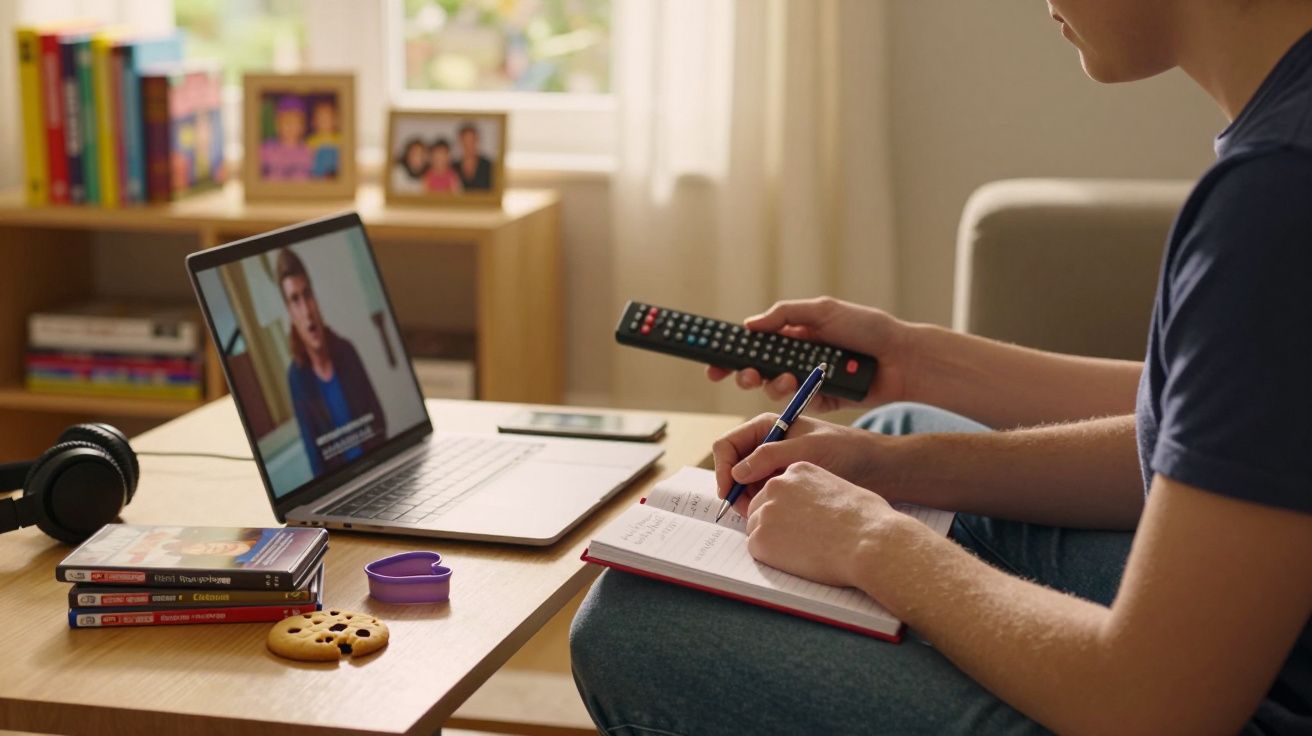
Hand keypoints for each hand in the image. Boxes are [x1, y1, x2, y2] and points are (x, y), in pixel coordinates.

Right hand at [706, 297, 914, 411]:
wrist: (900, 358)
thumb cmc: (866, 328)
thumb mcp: (823, 310)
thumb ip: (784, 315)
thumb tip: (750, 325)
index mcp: (793, 334)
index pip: (754, 344)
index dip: (731, 354)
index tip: (713, 364)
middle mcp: (796, 357)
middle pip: (757, 369)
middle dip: (743, 374)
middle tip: (742, 376)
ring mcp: (806, 380)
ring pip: (773, 388)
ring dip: (772, 383)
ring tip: (785, 377)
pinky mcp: (820, 399)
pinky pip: (798, 403)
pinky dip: (796, 395)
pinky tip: (804, 386)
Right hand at [711, 413, 890, 516]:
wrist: (875, 469)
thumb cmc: (845, 450)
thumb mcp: (807, 450)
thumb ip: (770, 457)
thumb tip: (737, 473)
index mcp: (766, 426)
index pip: (728, 445)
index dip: (723, 468)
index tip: (728, 492)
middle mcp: (765, 445)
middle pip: (732, 468)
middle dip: (734, 489)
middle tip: (746, 512)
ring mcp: (773, 466)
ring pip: (744, 487)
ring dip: (747, 501)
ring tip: (763, 514)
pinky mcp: (782, 484)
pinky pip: (760, 497)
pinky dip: (761, 506)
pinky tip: (775, 515)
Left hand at [744, 462, 897, 587]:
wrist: (869, 542)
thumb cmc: (867, 519)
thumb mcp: (841, 488)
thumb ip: (819, 492)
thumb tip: (817, 507)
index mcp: (797, 471)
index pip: (778, 490)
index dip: (788, 509)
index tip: (800, 521)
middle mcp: (776, 486)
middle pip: (760, 506)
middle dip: (774, 523)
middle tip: (796, 540)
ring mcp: (766, 512)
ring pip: (755, 528)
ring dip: (772, 541)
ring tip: (801, 551)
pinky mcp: (761, 539)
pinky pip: (756, 549)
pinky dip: (771, 558)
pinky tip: (795, 560)